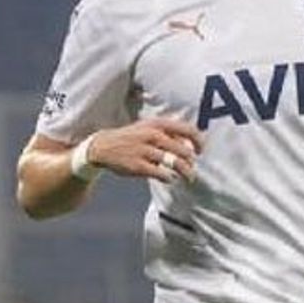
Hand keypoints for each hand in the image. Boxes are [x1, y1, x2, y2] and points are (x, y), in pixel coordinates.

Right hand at [87, 118, 201, 182]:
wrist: (103, 146)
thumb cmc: (132, 137)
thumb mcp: (148, 127)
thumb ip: (169, 134)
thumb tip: (191, 144)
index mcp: (157, 124)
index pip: (188, 130)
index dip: (199, 142)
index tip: (200, 151)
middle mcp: (152, 135)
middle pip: (183, 150)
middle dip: (191, 162)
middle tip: (192, 168)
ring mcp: (145, 151)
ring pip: (175, 163)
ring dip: (186, 173)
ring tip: (188, 178)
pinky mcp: (138, 166)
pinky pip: (162, 174)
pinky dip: (169, 178)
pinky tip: (169, 178)